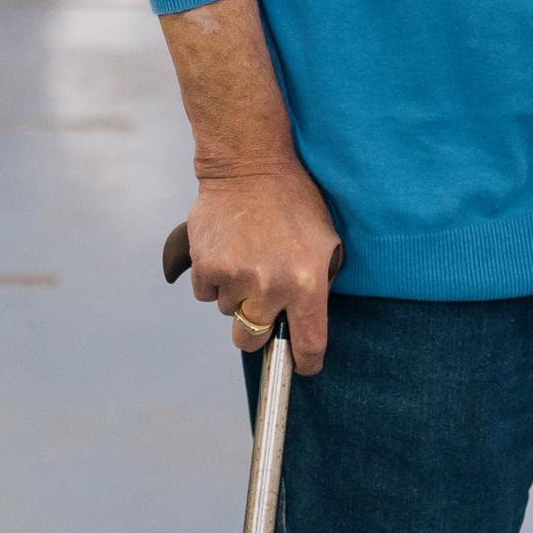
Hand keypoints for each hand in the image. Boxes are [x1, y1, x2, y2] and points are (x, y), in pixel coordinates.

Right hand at [183, 160, 341, 372]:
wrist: (250, 166)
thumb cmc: (293, 202)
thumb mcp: (326, 241)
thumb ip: (321, 283)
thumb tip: (307, 321)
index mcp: (307, 283)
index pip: (308, 343)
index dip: (305, 361)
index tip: (302, 365)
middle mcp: (271, 287)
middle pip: (252, 340)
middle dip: (255, 329)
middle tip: (259, 302)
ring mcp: (236, 278)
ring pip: (227, 312)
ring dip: (234, 295)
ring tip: (246, 258)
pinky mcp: (207, 266)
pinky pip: (206, 293)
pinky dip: (212, 279)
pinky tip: (226, 251)